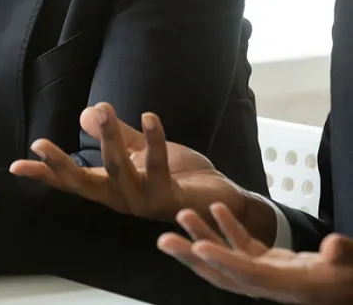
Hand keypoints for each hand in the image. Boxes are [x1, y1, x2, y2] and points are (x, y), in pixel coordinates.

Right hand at [11, 103, 266, 235]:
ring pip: (119, 169)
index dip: (44, 173)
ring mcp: (145, 201)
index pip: (71, 180)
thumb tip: (86, 113)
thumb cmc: (176, 177)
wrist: (220, 201)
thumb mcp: (139, 150)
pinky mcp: (170, 197)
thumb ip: (115, 134)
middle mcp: (122, 198)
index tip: (16, 165)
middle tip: (40, 143)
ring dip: (109, 139)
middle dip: (61, 165)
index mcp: (111, 187)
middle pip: (85, 183)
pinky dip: (154, 140)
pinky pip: (158, 166)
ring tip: (102, 108)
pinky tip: (148, 117)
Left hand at [158, 202, 352, 303]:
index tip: (197, 249)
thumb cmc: (348, 278)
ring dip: (203, 237)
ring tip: (182, 215)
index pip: (247, 275)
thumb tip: (335, 245)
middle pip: (223, 273)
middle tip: (162, 241)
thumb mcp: (349, 268)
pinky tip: (217, 208)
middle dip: (191, 258)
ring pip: (226, 258)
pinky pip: (242, 247)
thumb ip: (341, 257)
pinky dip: (228, 229)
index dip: (223, 262)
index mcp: (285, 287)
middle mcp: (268, 284)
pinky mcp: (269, 264)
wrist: (350, 287)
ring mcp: (266, 275)